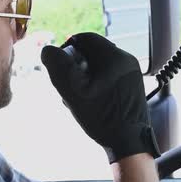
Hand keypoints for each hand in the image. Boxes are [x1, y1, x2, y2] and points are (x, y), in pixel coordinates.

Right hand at [41, 32, 159, 162]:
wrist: (128, 143)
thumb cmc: (102, 117)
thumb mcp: (73, 90)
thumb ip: (57, 66)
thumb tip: (48, 50)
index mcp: (114, 57)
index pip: (85, 38)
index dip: (67, 50)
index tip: (60, 69)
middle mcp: (127, 60)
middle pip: (91, 53)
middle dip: (76, 67)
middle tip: (69, 88)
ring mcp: (132, 74)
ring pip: (99, 66)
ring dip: (85, 79)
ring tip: (80, 100)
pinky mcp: (132, 86)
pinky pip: (108, 77)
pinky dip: (96, 86)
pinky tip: (91, 104)